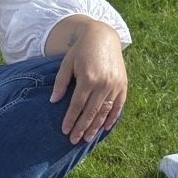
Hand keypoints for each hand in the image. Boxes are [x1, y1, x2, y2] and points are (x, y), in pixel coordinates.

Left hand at [49, 16, 127, 144]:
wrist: (103, 36)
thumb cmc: (81, 50)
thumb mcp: (67, 63)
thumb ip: (61, 83)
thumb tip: (53, 101)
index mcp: (88, 78)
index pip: (77, 105)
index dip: (70, 119)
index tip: (65, 131)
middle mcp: (103, 84)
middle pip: (91, 112)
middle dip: (82, 128)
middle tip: (74, 140)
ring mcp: (115, 85)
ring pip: (105, 111)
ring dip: (96, 127)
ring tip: (88, 138)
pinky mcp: (123, 84)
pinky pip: (118, 105)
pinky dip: (112, 118)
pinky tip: (105, 128)